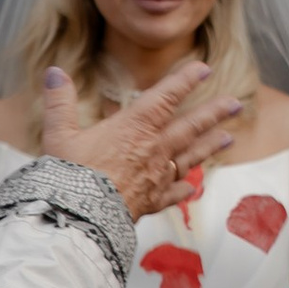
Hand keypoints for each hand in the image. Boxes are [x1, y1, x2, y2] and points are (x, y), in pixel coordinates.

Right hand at [40, 60, 242, 223]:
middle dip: (213, 113)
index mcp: (134, 127)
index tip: (203, 68)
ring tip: (228, 138)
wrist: (79, 218)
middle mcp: (153, 149)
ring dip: (209, 147)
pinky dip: (184, 189)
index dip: (185, 80)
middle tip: (235, 103)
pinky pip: (173, 193)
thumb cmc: (69, 175)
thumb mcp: (59, 134)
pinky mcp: (151, 201)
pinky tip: (193, 188)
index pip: (166, 97)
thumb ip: (59, 102)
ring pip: (189, 158)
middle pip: (190, 127)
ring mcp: (156, 177)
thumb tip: (53, 72)